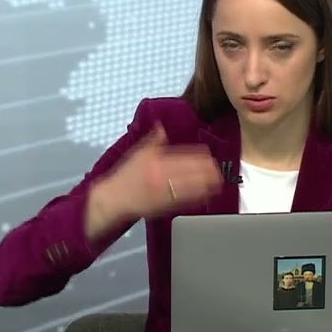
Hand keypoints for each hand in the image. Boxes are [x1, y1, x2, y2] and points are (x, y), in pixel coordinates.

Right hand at [85, 125, 221, 239]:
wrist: (113, 198)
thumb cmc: (124, 176)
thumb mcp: (137, 152)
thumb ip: (152, 139)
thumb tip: (161, 126)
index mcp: (156, 160)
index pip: (183, 155)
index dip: (198, 156)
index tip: (208, 155)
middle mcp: (161, 175)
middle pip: (190, 171)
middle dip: (206, 170)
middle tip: (217, 169)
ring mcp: (163, 191)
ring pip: (190, 187)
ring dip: (206, 184)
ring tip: (218, 181)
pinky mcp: (164, 206)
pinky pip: (184, 201)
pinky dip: (197, 198)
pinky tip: (207, 196)